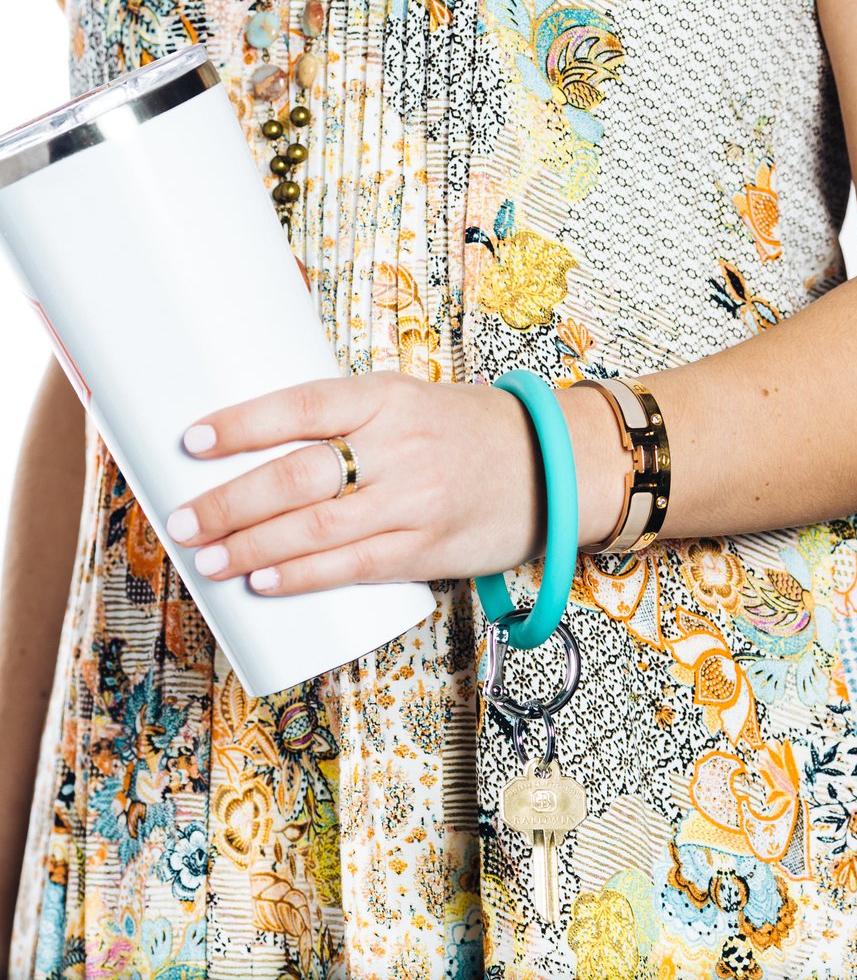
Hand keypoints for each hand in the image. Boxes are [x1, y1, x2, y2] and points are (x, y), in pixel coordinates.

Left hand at [165, 372, 625, 595]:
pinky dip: (304, 578)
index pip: (304, 405)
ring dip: (252, 547)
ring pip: (317, 528)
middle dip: (230, 502)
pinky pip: (355, 568)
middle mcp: (401, 447)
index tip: (192, 440)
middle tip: (183, 519)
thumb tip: (266, 451)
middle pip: (298, 476)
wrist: (551, 465)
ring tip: (208, 556)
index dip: (243, 423)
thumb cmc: (470, 431)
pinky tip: (265, 582)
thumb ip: (350, 422)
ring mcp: (415, 502)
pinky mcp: (428, 549)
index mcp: (390, 397)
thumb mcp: (412, 402)